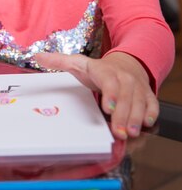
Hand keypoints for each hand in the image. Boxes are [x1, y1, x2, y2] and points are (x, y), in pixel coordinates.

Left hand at [34, 51, 158, 140]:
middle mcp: (124, 79)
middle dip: (123, 114)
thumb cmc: (100, 70)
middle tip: (119, 131)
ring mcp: (138, 87)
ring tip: (130, 133)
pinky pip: (152, 104)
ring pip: (140, 102)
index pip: (109, 81)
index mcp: (106, 71)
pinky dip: (151, 114)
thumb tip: (37, 57)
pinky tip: (146, 124)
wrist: (128, 63)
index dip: (110, 94)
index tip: (107, 107)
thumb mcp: (79, 63)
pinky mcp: (148, 95)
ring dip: (136, 118)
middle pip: (126, 96)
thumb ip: (59, 62)